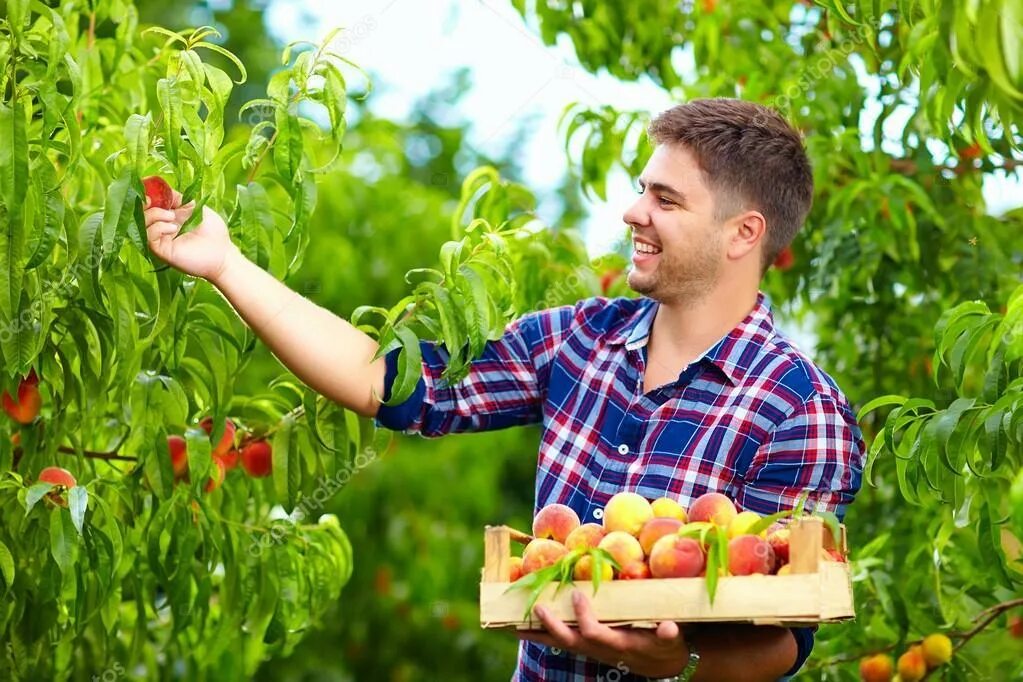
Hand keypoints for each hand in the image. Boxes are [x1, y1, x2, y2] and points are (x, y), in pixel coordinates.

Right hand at [143, 189, 238, 281]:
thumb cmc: (213, 231)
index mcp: (168, 214)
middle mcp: (161, 226)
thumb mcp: (196, 207)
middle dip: (144, 203)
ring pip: (142, 223)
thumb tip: (163, 188)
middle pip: (140, 212)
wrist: (222, 252)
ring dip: (154, 215)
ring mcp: (161, 238)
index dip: (146, 193)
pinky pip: (149, 236)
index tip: (146, 185)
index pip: (149, 202)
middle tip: (151, 200)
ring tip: (171, 216)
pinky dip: (158, 228)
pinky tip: (172, 228)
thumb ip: (179, 198)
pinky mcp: (161, 250)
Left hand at [517, 590, 688, 677]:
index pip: (596, 634)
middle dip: (551, 627)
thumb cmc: (664, 647)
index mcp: (619, 644)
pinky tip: (521, 626)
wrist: (659, 664)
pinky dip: (539, 634)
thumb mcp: (670, 641)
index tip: (578, 596)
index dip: (585, 618)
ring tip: (512, 623)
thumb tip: (669, 627)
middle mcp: (599, 649)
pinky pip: (558, 640)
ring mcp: (590, 649)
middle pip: (569, 641)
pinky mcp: (585, 645)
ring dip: (537, 633)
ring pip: (558, 642)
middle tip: (537, 607)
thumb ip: (667, 634)